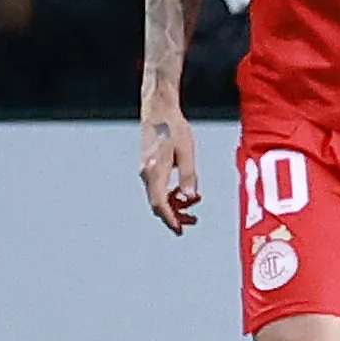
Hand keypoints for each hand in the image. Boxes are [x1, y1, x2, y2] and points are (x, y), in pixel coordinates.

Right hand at [141, 102, 201, 230]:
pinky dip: (170, 194)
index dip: (170, 219)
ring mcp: (145, 171)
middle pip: (158, 204)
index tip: (179, 231)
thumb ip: (188, 176)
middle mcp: (146, 174)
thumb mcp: (186, 152)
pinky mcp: (148, 167)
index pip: (159, 203)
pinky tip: (184, 192)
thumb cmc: (174, 128)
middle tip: (193, 221)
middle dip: (175, 215)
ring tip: (194, 205)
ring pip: (157, 197)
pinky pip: (158, 188)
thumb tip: (190, 198)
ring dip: (174, 204)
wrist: (158, 110)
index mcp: (154, 171)